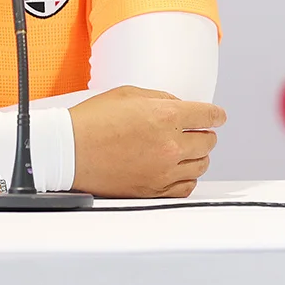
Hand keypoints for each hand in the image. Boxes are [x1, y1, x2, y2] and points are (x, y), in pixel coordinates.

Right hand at [68, 86, 226, 198]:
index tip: (217, 117)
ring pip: (201, 165)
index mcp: (166, 116)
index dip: (216, 115)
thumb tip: (180, 106)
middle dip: (204, 134)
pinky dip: (187, 178)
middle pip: (208, 142)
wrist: (67, 151)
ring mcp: (162, 170)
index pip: (209, 116)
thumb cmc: (91, 121)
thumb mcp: (129, 94)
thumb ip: (161, 99)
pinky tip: (180, 171)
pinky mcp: (152, 190)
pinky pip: (186, 188)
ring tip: (186, 151)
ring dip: (197, 156)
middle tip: (195, 132)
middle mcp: (170, 145)